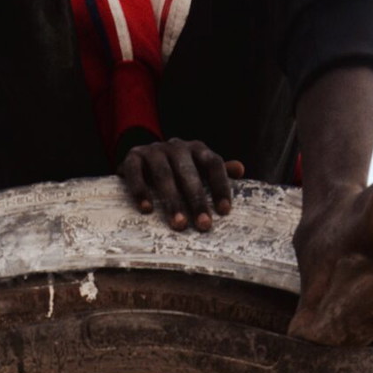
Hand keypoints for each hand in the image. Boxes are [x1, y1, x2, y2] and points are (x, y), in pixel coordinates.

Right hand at [119, 139, 244, 231]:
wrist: (141, 156)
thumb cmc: (176, 169)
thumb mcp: (197, 168)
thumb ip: (215, 172)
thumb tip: (240, 169)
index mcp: (197, 148)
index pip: (213, 164)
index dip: (220, 186)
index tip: (224, 211)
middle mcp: (176, 146)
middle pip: (188, 172)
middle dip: (197, 200)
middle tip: (203, 225)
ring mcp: (153, 150)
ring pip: (163, 174)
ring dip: (171, 201)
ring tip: (179, 225)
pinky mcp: (132, 157)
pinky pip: (135, 173)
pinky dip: (140, 191)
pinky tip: (147, 210)